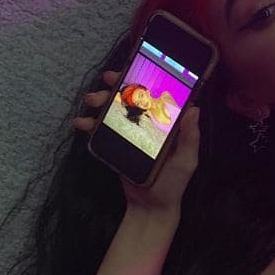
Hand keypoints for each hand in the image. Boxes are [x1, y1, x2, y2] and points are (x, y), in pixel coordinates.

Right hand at [74, 71, 200, 215]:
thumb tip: (194, 109)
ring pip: (114, 109)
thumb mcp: (186, 161)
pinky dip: (89, 124)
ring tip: (90, 102)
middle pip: (132, 97)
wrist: (150, 207)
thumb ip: (190, 138)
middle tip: (107, 80)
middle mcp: (149, 123)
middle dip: (117, 84)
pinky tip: (81, 123)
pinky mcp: (116, 144)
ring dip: (100, 100)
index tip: (134, 67)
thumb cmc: (173, 183)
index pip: (157, 94)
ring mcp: (131, 132)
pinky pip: (102, 129)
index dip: (146, 78)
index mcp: (167, 123)